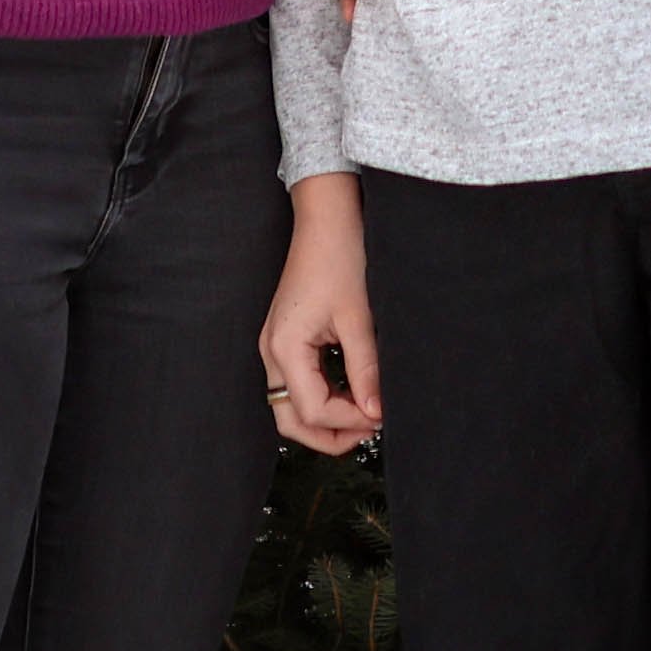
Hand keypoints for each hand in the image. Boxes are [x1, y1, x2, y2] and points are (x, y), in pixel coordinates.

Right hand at [261, 172, 382, 452]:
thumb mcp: (358, 317)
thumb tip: (376, 412)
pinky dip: (323, 396)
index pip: (311, 410)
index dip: (347, 422)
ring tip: (364, 415)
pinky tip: (351, 392)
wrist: (327, 217)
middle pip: (291, 419)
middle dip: (329, 434)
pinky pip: (298, 383)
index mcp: (284, 347)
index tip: (380, 418)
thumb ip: (365, 369)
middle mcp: (271, 352)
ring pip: (292, 405)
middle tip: (369, 431)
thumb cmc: (339, 257)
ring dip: (326, 417)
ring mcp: (275, 346)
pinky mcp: (286, 338)